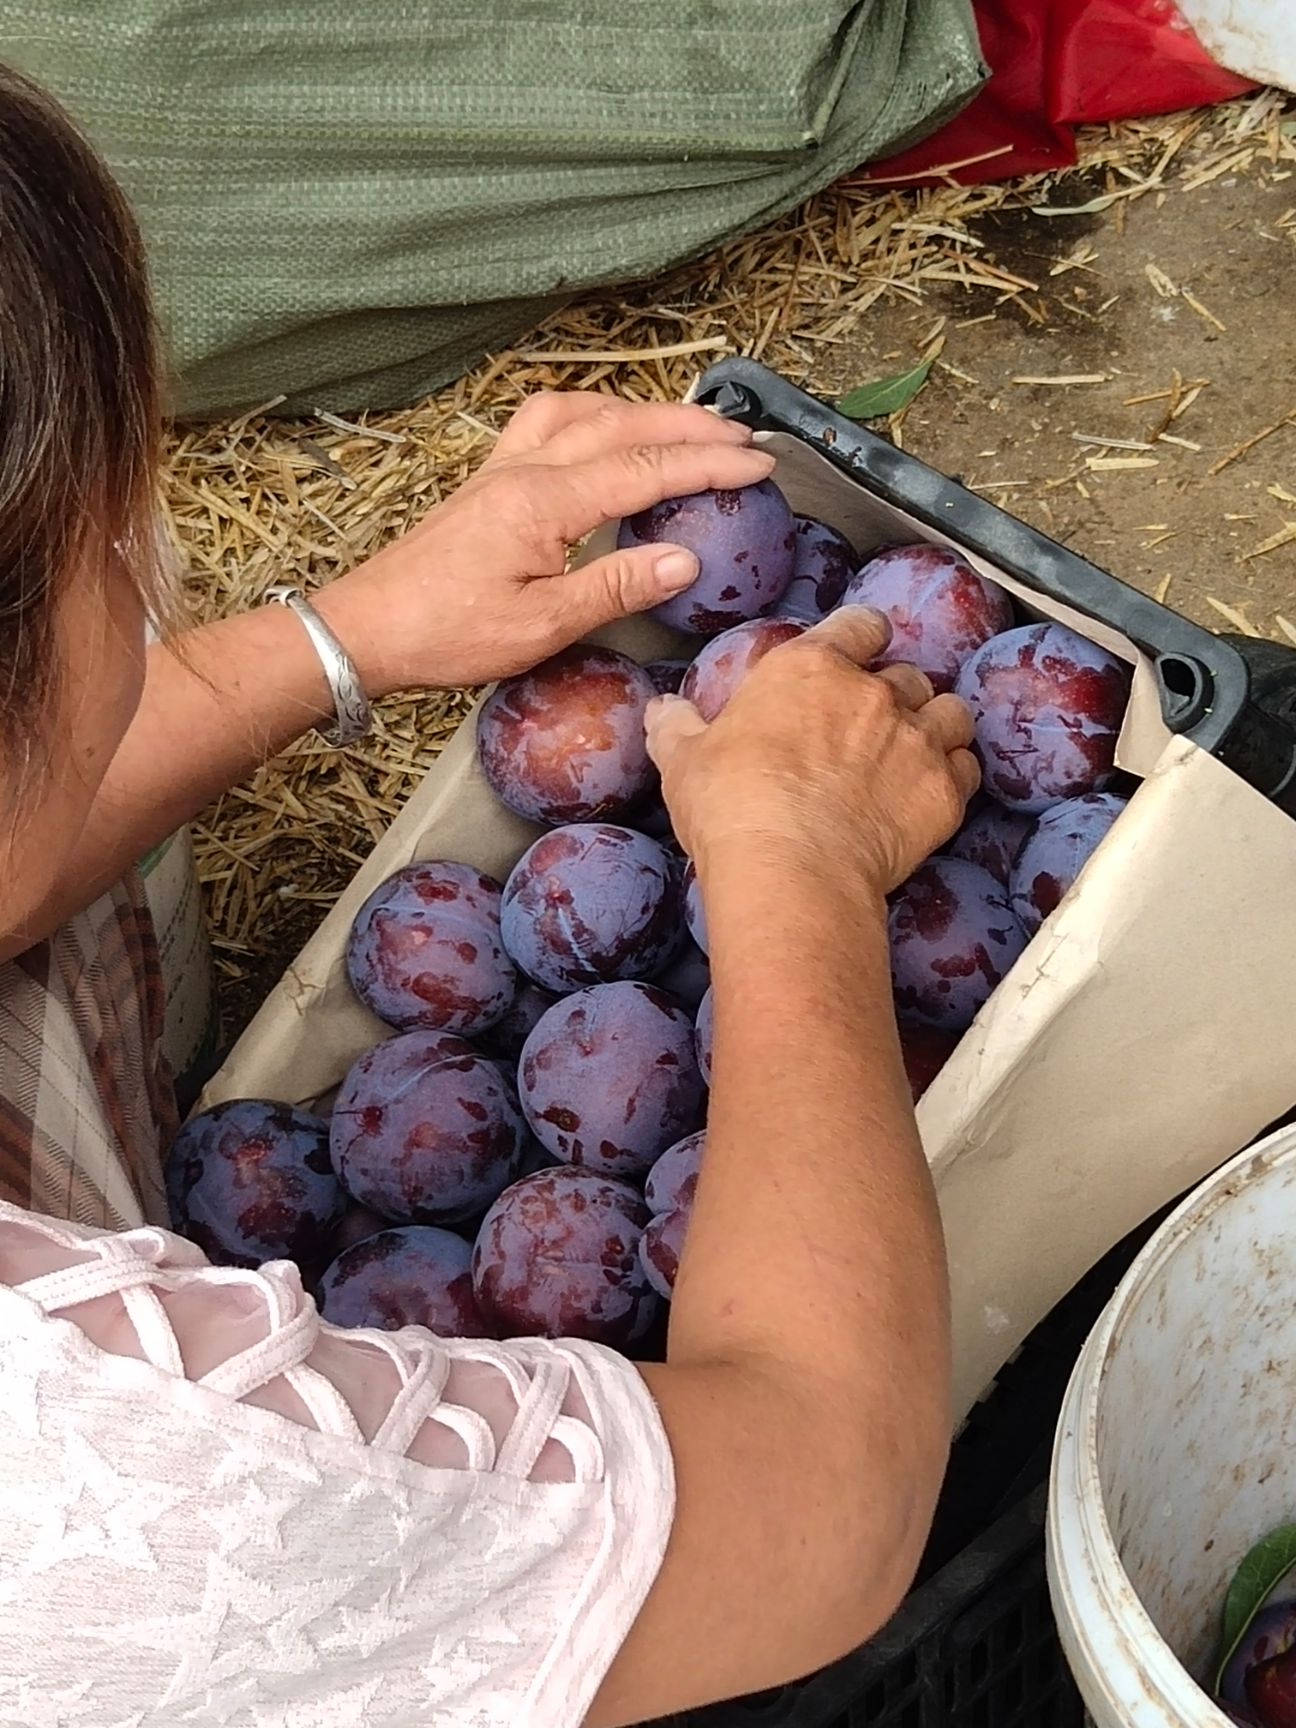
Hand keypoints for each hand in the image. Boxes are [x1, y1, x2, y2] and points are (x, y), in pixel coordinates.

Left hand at [313, 391, 775, 693]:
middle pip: (621, 425)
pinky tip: (605, 428)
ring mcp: (503, 468)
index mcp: (543, 501)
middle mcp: (524, 469)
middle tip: (742, 436)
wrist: (369, 628)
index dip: (708, 465)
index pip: (645, 470)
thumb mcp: (541, 626)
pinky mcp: (488, 479)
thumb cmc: (448, 635)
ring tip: (689, 425)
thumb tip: (685, 559)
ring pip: (584, 412)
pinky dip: (591, 414)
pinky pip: (547, 422)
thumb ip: (616, 587)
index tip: (758, 466)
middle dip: (689, 426)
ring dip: (643, 411)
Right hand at [647, 607, 979, 897]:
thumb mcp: (684, 761)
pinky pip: (967, 768)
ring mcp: (916, 740)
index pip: (858, 625)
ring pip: (950, 712)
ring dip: (937, 725)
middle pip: (906, 673)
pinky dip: (955, 775)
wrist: (789, 870)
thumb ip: (676, 728)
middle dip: (895, 693)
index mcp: (811, 669)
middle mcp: (873, 694)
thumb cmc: (732, 808)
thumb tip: (660, 711)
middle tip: (872, 725)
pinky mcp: (943, 792)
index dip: (861, 636)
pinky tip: (934, 791)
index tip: (856, 651)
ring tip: (916, 750)